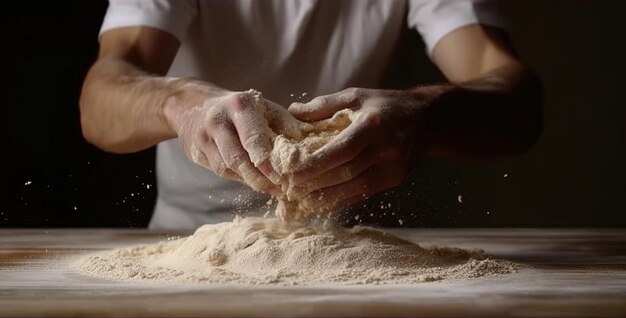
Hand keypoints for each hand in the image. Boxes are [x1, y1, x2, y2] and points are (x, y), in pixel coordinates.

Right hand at [164, 85, 282, 195]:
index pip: (254, 139)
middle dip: (261, 177)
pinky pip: (220, 170)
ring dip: (252, 181)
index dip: (269, 162)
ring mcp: (204, 137)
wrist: (191, 104)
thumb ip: (284, 125)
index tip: (286, 178)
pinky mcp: (196, 152)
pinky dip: (240, 179)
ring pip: (228, 168)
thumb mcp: (263, 107)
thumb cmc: (239, 108)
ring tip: (273, 190)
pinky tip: (255, 183)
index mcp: (239, 105)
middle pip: (239, 158)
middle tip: (281, 190)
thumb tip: (305, 151)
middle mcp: (218, 120)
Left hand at [287, 87, 433, 211]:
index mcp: (373, 125)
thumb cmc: (385, 105)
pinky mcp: (395, 180)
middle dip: (316, 183)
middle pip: (346, 172)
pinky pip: (364, 194)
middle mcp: (385, 148)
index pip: (343, 150)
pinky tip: (323, 203)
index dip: (317, 163)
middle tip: (290, 189)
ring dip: (326, 197)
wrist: (426, 120)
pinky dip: (341, 200)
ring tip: (301, 200)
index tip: (293, 172)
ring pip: (355, 188)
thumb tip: (293, 112)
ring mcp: (392, 167)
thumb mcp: (356, 95)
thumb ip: (324, 105)